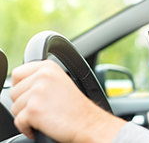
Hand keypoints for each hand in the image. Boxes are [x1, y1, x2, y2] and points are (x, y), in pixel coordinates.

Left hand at [10, 60, 125, 142]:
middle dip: (23, 103)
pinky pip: (18, 121)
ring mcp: (38, 92)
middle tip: (40, 108)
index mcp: (48, 67)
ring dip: (26, 116)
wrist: (88, 122)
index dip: (20, 87)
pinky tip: (40, 126)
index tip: (28, 95)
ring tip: (43, 116)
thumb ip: (41, 78)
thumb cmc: (76, 106)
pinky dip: (26, 128)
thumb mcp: (61, 81)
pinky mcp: (34, 110)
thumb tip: (20, 84)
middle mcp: (42, 76)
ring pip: (14, 108)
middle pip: (14, 92)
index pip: (18, 73)